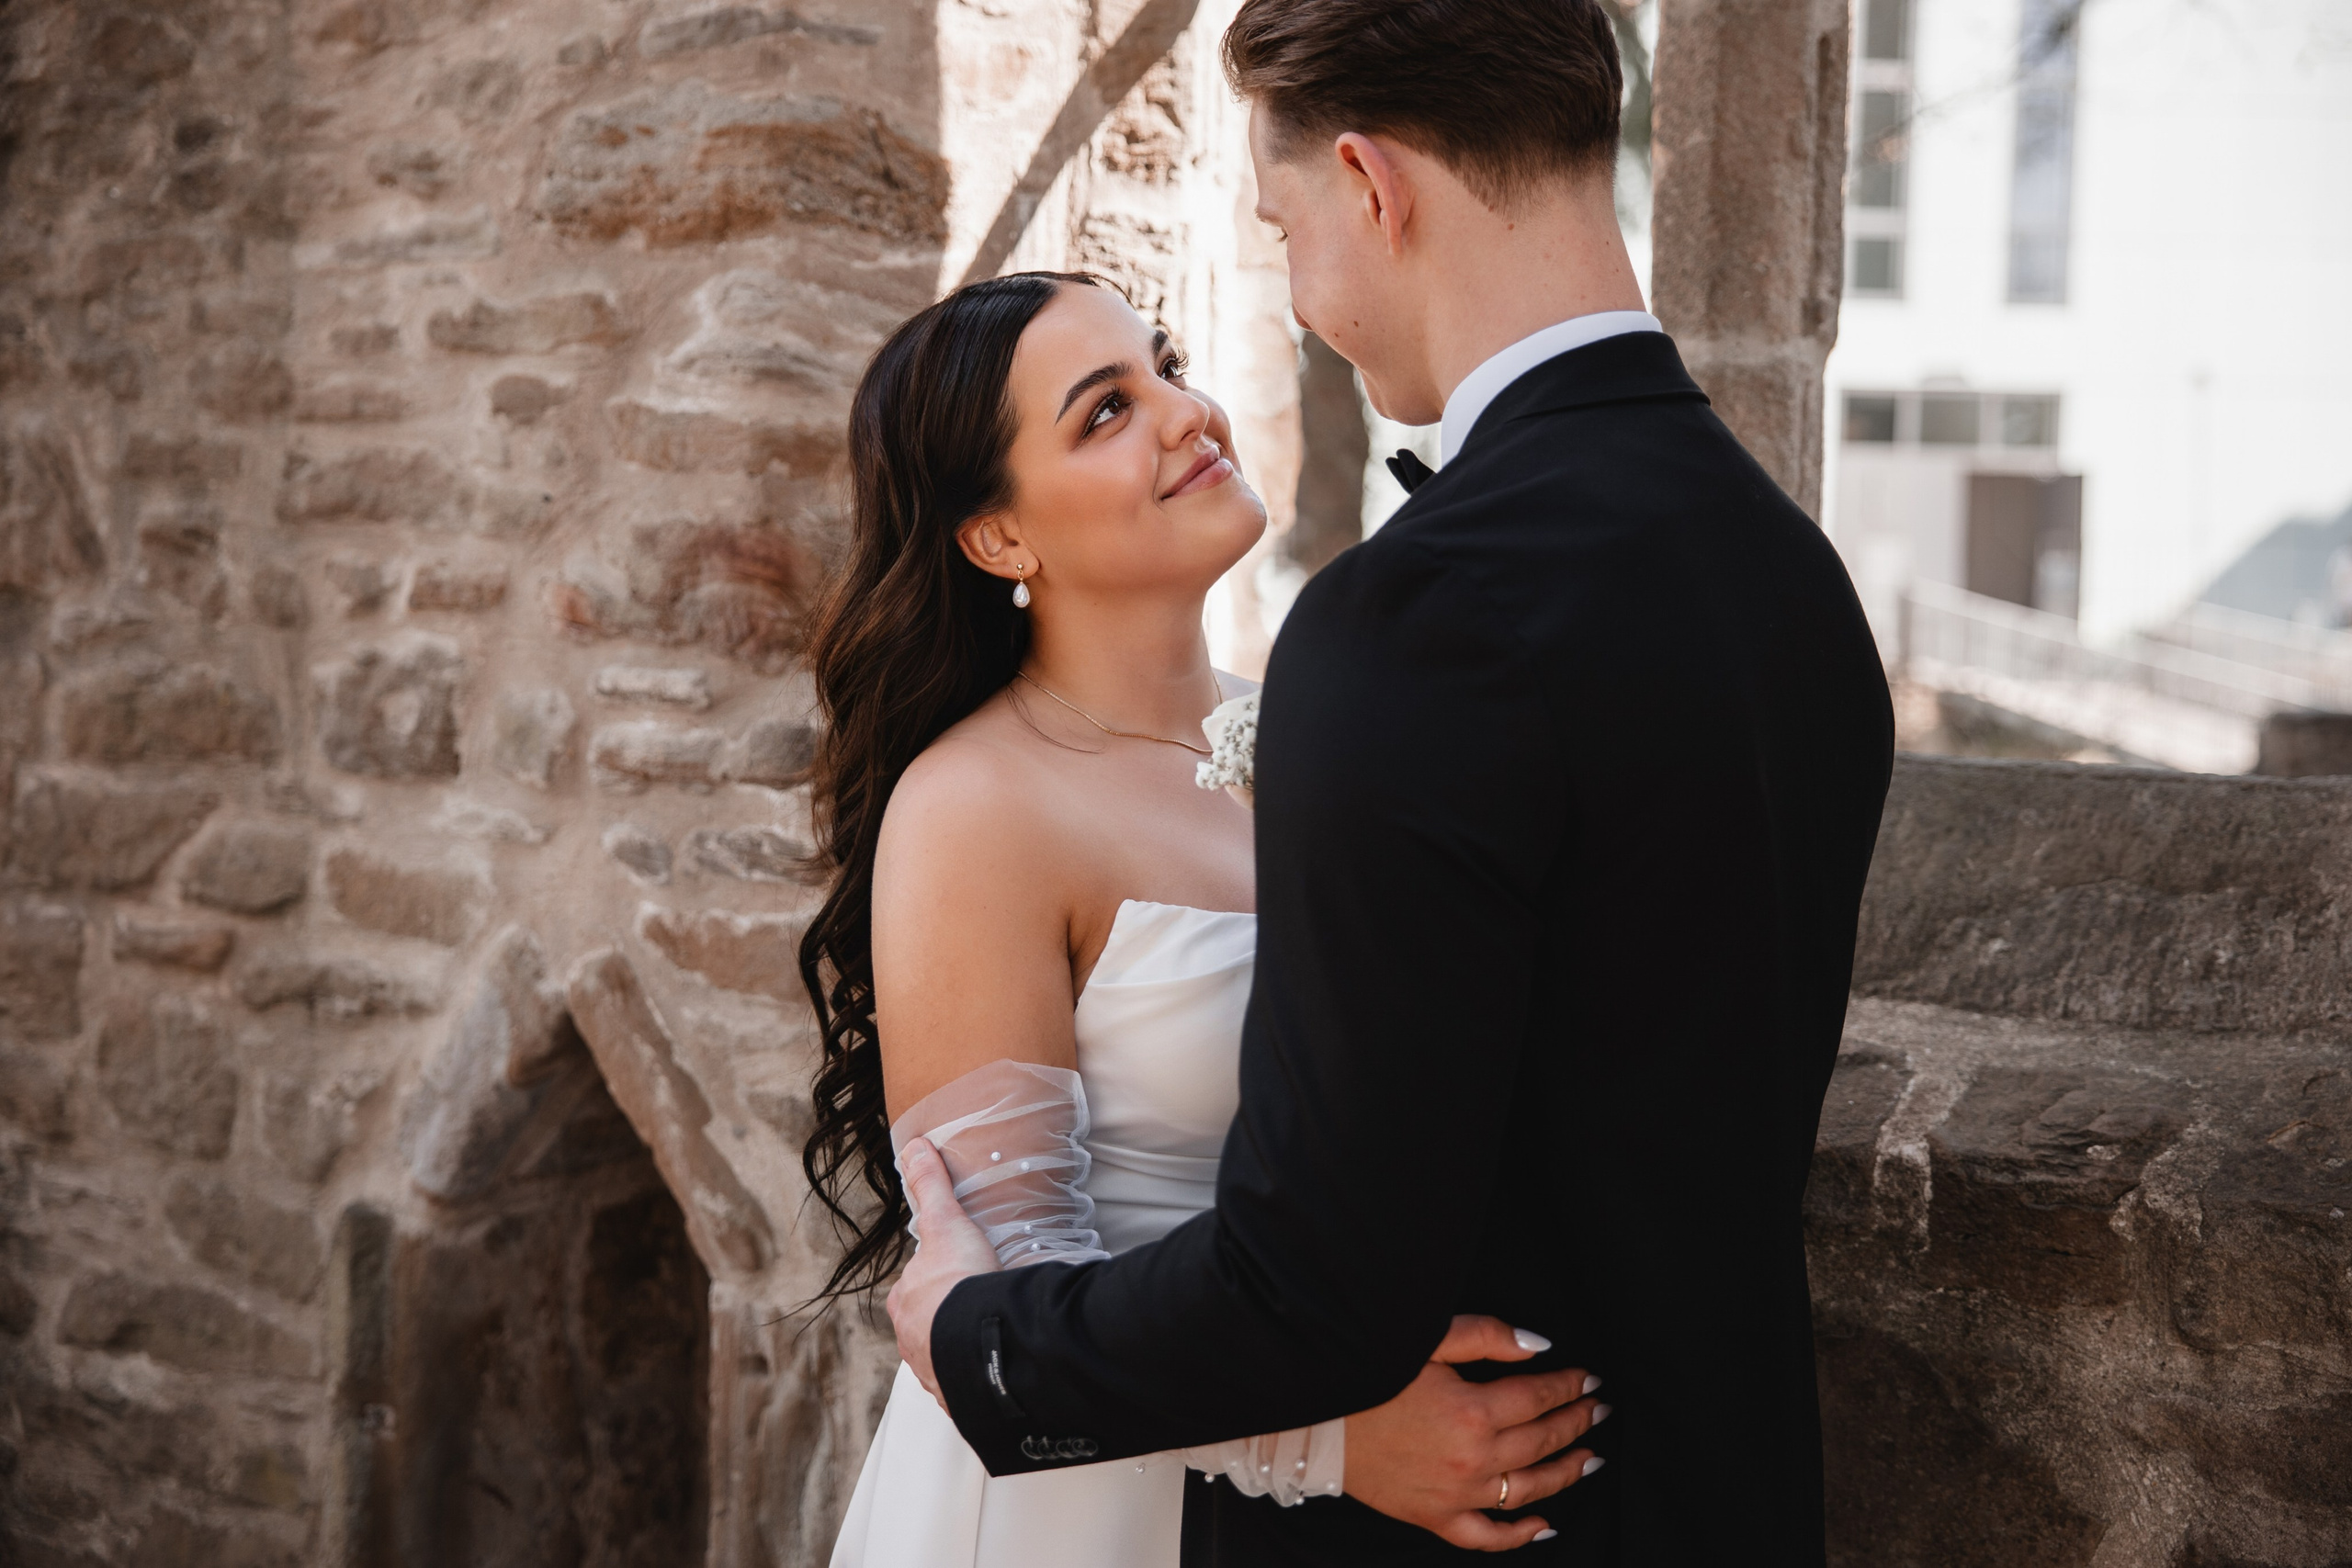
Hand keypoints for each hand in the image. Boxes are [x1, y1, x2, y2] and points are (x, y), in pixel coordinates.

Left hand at [883, 1137, 1001, 1403]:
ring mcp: (933, 1370)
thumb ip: (931, 1186)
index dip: (936, 1276)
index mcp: (904, 1303)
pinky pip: (968, 1382)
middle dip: (949, 1315)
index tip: (958, 1272)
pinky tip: (998, 1362)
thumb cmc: (958, 1284)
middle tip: (980, 1302)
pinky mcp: (957, 1394)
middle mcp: (911, 1340)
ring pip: (945, 1354)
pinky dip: (980, 1372)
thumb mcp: (945, 1223)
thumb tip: (915, 1148)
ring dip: (963, 1346)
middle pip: (928, 1322)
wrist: (979, 1342)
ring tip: (992, 1333)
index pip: (915, 1285)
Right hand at [1343, 1316, 1607, 1551]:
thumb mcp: (1427, 1341)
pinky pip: (1487, 1536)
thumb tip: (1538, 1345)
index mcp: (1471, 1409)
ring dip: (1566, 1472)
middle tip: (1599, 1410)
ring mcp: (1456, 1494)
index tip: (1588, 1378)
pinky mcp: (1436, 1517)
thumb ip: (1486, 1336)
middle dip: (1576, 1422)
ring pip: (1529, 1489)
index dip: (1569, 1385)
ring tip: (1591, 1458)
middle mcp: (1471, 1457)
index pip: (1539, 1397)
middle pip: (1542, 1441)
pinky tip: (1546, 1525)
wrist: (1316, 1422)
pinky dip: (1520, 1535)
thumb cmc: (1369, 1375)